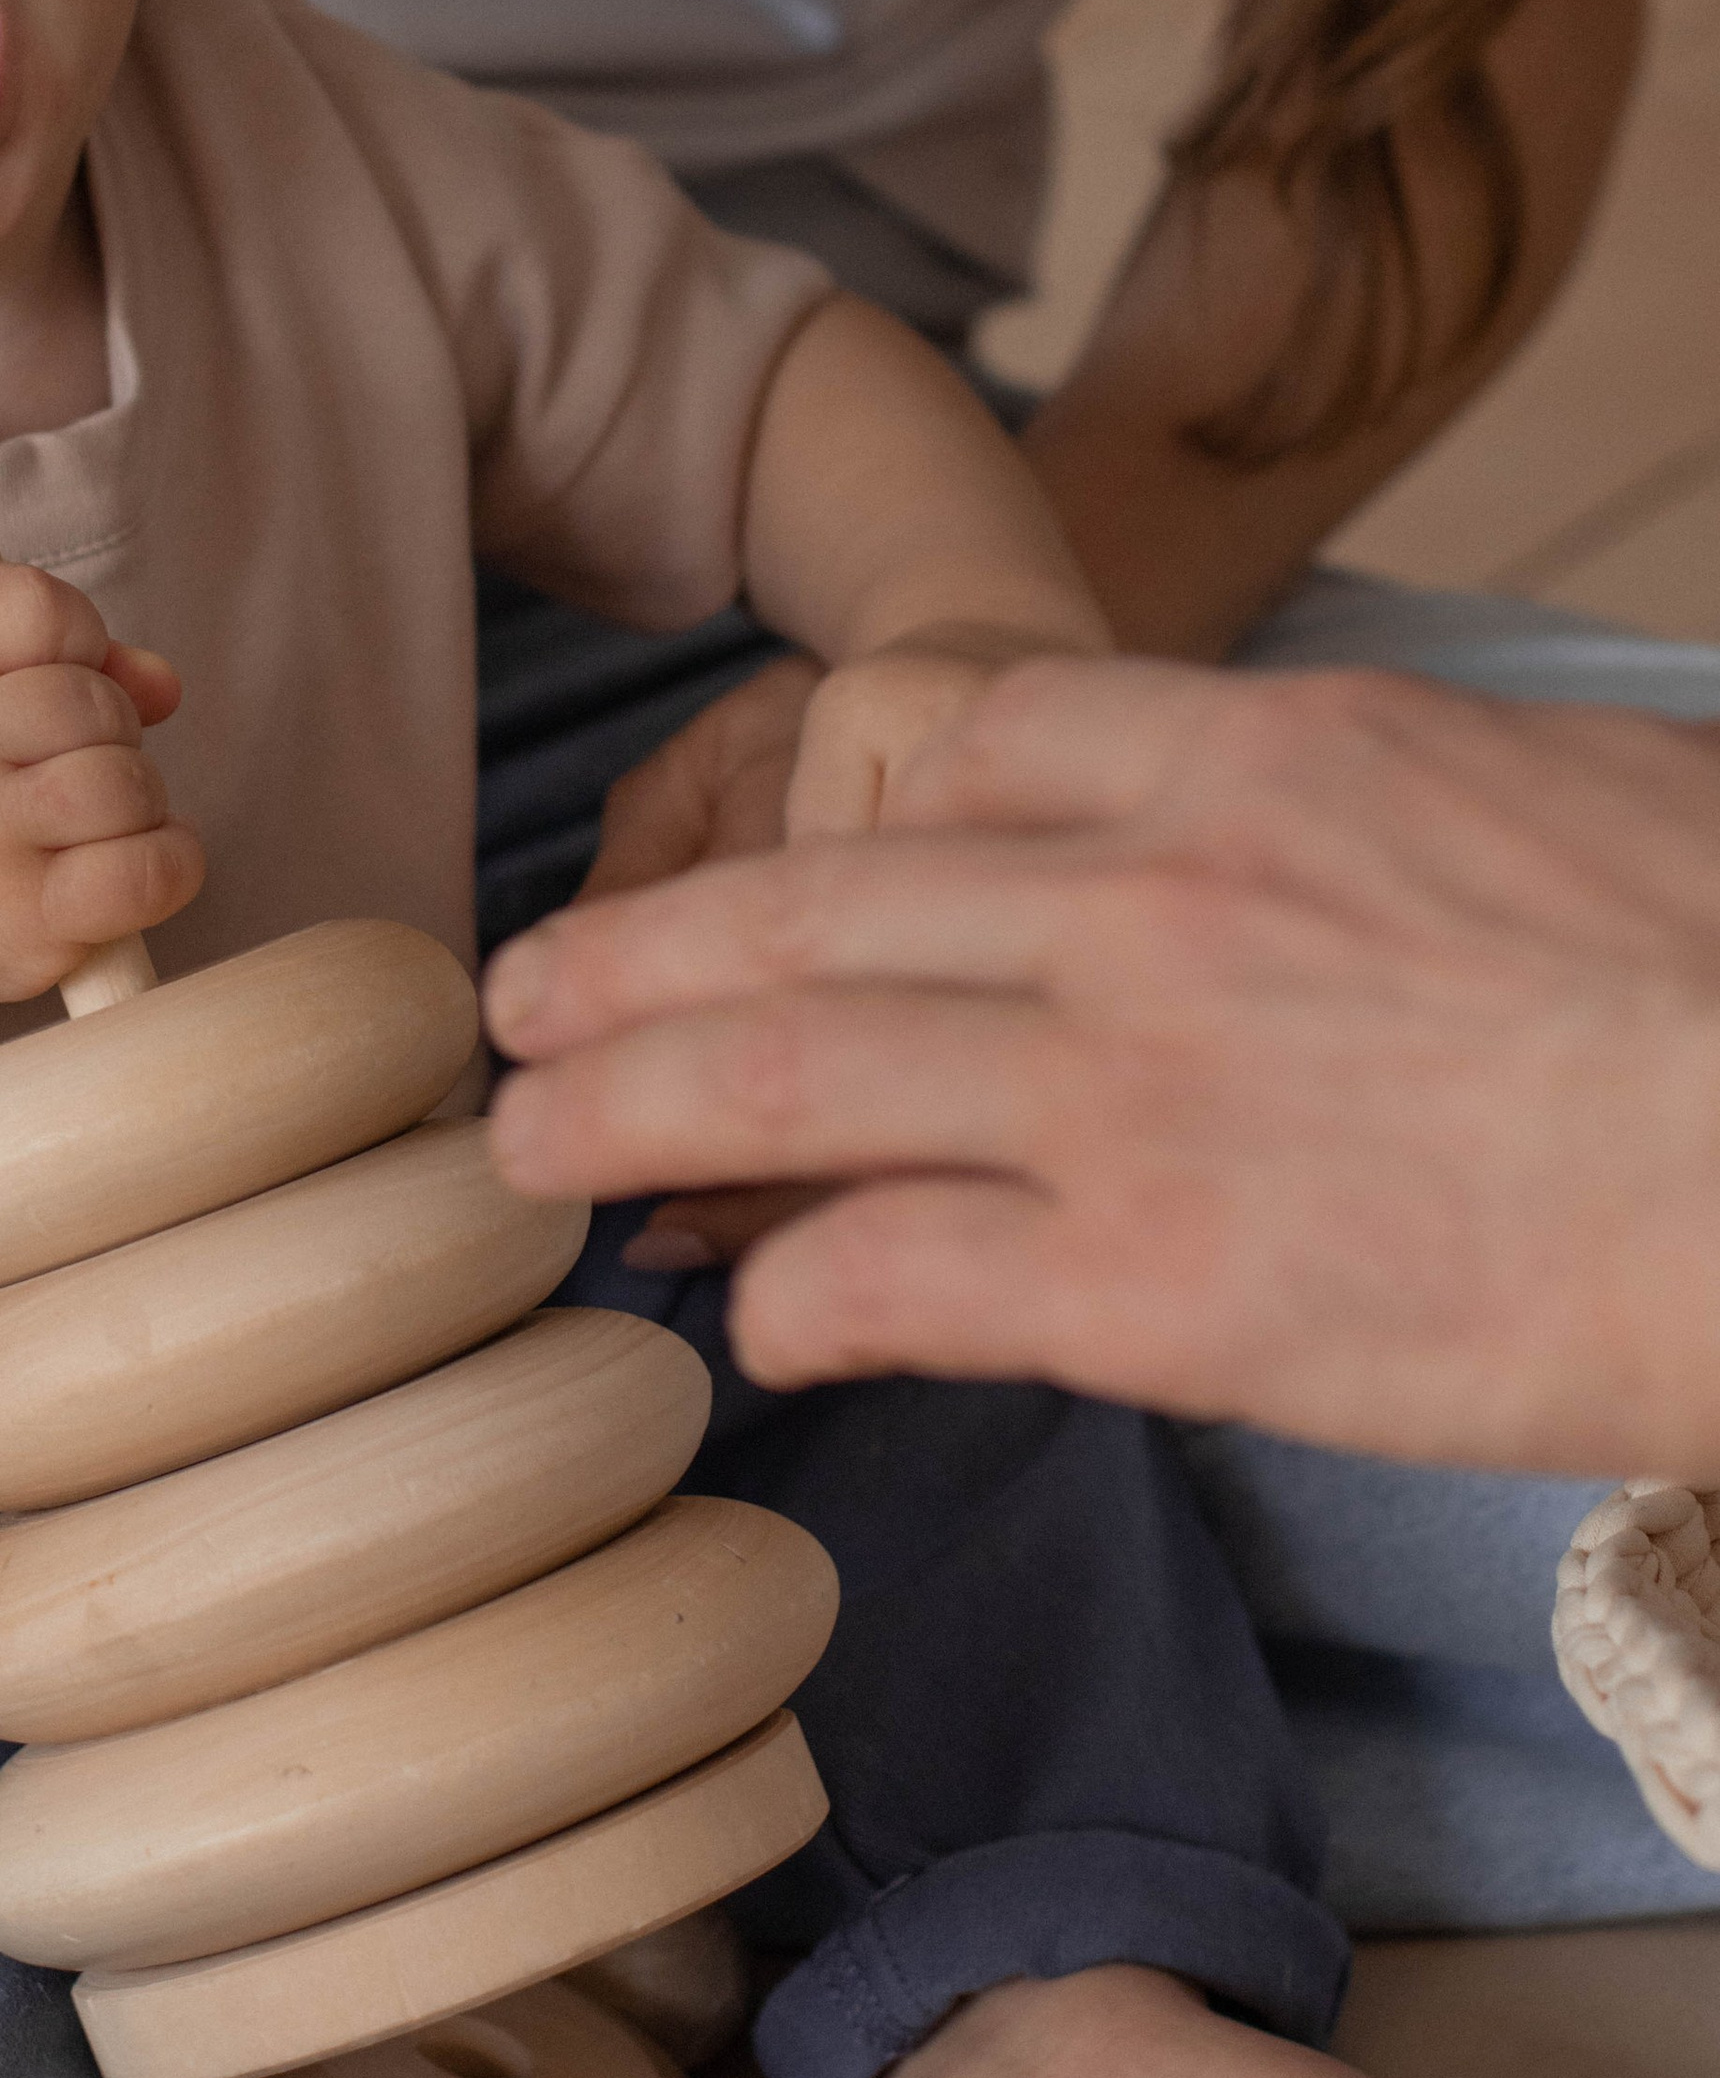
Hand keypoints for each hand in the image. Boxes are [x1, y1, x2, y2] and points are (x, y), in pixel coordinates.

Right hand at [0, 563, 201, 1027]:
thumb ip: (45, 662)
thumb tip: (163, 685)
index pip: (35, 606)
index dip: (78, 634)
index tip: (60, 672)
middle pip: (92, 701)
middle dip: (110, 729)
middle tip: (68, 766)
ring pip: (125, 783)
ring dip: (136, 800)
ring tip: (93, 820)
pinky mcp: (20, 920)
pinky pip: (148, 871)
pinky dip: (169, 859)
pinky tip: (136, 859)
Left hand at [485, 656, 1719, 1477]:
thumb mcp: (1564, 798)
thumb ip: (1396, 809)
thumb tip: (1379, 837)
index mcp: (1259, 760)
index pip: (959, 741)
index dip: (825, 809)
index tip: (766, 861)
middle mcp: (1149, 900)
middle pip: (805, 903)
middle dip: (631, 956)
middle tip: (514, 1000)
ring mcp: (1130, 1087)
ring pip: (784, 1078)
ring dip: (624, 1113)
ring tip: (528, 1155)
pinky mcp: (1158, 1283)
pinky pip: (895, 1277)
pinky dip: (794, 1302)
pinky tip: (754, 1336)